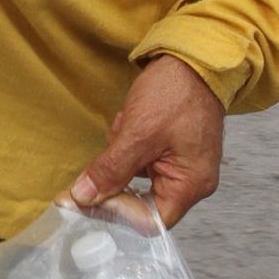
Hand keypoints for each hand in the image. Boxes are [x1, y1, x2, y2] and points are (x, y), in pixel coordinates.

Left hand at [65, 55, 223, 228]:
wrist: (195, 57)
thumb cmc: (177, 92)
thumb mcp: (138, 132)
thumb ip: (111, 170)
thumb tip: (83, 198)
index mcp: (190, 185)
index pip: (148, 221)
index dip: (116, 212)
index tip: (89, 195)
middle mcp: (191, 182)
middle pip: (140, 201)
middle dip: (119, 173)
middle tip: (116, 142)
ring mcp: (182, 166)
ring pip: (136, 177)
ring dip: (122, 154)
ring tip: (129, 123)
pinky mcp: (172, 151)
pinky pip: (141, 160)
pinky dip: (130, 143)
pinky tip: (132, 119)